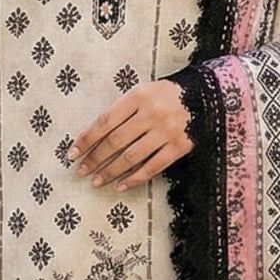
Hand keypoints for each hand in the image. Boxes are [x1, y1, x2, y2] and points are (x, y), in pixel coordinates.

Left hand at [68, 79, 192, 190]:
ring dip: (111, 171)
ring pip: (132, 157)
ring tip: (96, 181)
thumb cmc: (167, 95)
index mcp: (138, 97)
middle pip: (116, 141)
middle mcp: (151, 114)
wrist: (206, 96)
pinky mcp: (179, 147)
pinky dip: (135, 179)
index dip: (87, 139)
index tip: (73, 152)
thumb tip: (96, 136)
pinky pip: (153, 167)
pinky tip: (121, 186)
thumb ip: (122, 110)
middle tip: (81, 170)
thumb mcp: (143, 92)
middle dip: (95, 158)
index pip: (105, 121)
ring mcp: (165, 132)